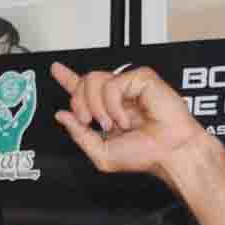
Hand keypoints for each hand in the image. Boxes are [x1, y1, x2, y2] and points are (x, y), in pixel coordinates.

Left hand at [51, 62, 203, 180]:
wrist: (169, 152)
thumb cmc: (144, 155)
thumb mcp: (101, 154)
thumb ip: (79, 135)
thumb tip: (62, 116)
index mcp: (106, 111)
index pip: (83, 91)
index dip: (68, 79)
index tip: (56, 69)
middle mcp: (116, 97)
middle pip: (83, 83)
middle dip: (78, 103)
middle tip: (88, 121)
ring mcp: (128, 86)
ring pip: (92, 80)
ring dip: (96, 107)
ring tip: (110, 124)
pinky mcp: (140, 78)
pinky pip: (112, 85)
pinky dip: (114, 106)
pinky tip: (126, 119)